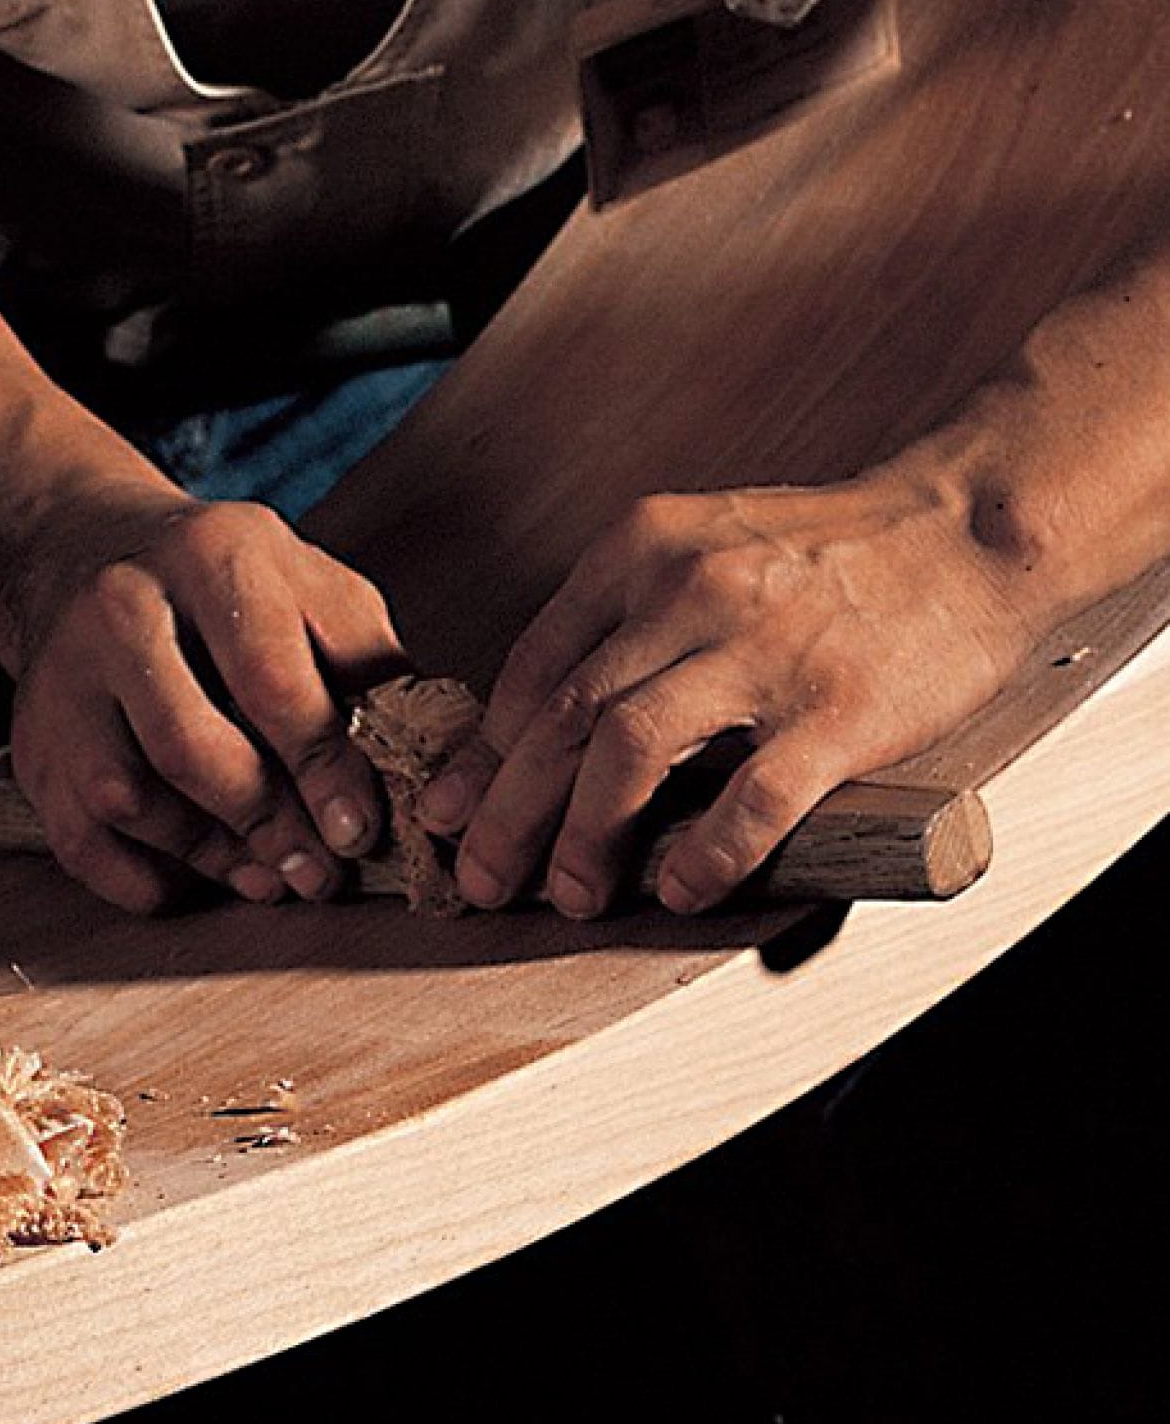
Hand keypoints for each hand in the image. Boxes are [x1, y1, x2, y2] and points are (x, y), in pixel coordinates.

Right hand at [7, 494, 405, 911]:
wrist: (83, 549)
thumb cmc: (226, 584)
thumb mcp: (310, 585)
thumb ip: (369, 660)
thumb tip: (427, 759)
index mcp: (211, 556)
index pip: (268, 676)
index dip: (321, 765)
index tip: (360, 829)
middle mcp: (122, 608)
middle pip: (189, 746)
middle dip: (267, 824)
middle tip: (320, 873)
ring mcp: (64, 677)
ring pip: (128, 798)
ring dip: (211, 856)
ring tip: (273, 878)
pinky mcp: (34, 741)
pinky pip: (79, 839)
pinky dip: (141, 877)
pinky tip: (196, 881)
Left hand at [419, 473, 1036, 915]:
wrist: (967, 528)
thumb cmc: (833, 548)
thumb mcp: (702, 542)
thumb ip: (628, 612)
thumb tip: (551, 715)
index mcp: (641, 547)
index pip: (533, 666)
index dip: (483, 755)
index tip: (455, 810)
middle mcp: (686, 591)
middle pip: (561, 718)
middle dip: (505, 814)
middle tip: (480, 879)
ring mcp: (760, 651)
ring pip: (627, 752)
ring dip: (583, 838)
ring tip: (568, 894)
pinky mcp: (834, 710)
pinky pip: (747, 799)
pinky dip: (703, 855)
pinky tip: (677, 888)